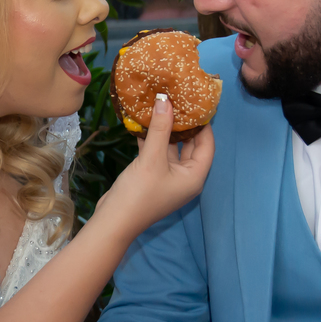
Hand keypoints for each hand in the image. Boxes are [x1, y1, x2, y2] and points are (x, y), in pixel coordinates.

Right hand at [96, 95, 213, 239]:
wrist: (114, 221)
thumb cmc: (139, 193)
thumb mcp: (152, 158)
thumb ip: (160, 128)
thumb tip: (165, 100)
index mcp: (194, 176)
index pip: (207, 144)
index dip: (203, 124)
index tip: (195, 103)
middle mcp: (185, 177)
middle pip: (190, 145)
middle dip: (183, 124)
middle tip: (177, 100)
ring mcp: (168, 178)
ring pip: (171, 148)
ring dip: (165, 130)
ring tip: (160, 106)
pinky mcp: (152, 177)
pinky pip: (157, 154)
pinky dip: (151, 140)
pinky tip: (142, 122)